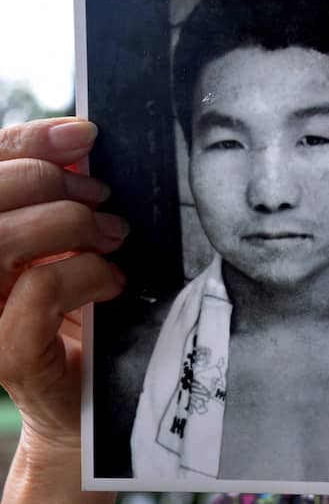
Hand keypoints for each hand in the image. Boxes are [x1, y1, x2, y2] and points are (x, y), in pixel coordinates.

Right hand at [0, 118, 126, 502]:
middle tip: (101, 197)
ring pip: (2, 239)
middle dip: (53, 183)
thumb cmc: (72, 316)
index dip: (27, 142)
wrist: (80, 400)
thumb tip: (79, 145)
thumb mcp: (61, 246)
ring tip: (112, 236)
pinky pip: (39, 291)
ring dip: (70, 225)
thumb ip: (56, 200)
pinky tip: (111, 281)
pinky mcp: (4, 354)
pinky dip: (85, 274)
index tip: (82, 133)